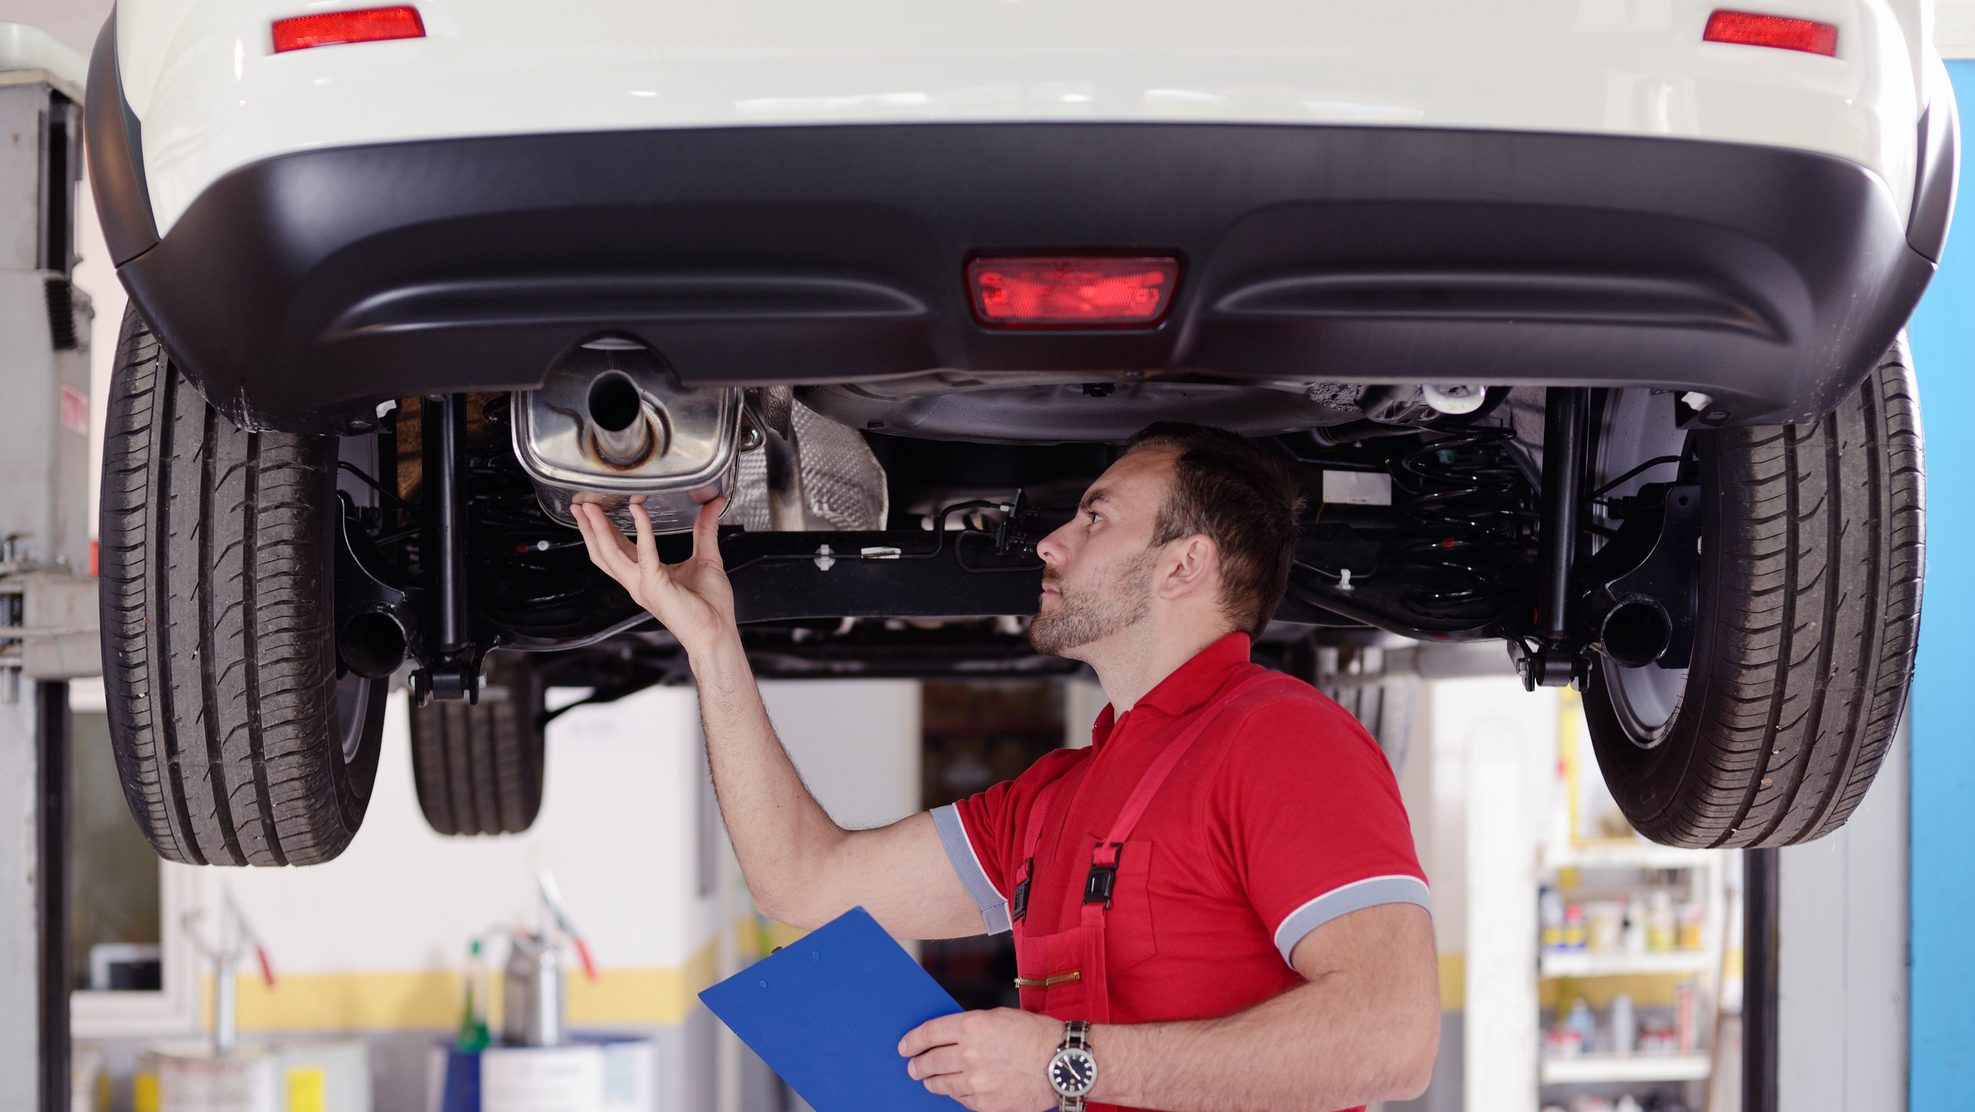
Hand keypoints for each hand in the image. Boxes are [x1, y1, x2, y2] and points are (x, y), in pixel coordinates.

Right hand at [572, 497, 735, 656]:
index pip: (617, 550)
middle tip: (581, 504)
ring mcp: (643, 585)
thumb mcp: (706, 558)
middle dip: (589, 527)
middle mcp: (638, 582)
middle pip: (603, 552)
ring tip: (591, 507)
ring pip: (610, 553)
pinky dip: (641, 529)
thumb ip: (705, 530)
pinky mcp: (654, 585)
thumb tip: (712, 505)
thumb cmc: (710, 608)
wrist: (717, 634)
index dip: (604, 530)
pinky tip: (638, 511)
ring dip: (599, 527)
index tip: (597, 510)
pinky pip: (644, 552)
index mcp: (646, 577)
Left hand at [899, 1007, 1061, 1110]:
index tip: (904, 1047)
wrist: (1062, 1064)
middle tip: (914, 1067)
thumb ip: (970, 1027)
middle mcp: (969, 1054)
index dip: (911, 1041)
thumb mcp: (999, 1017)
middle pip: (928, 1062)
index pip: (928, 1034)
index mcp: (972, 1026)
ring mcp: (975, 1082)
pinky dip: (956, 1094)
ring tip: (930, 1079)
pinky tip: (959, 1089)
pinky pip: (959, 1099)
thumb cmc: (1035, 1035)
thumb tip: (947, 1037)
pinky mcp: (984, 1103)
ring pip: (940, 1084)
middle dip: (917, 1065)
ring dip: (932, 1081)